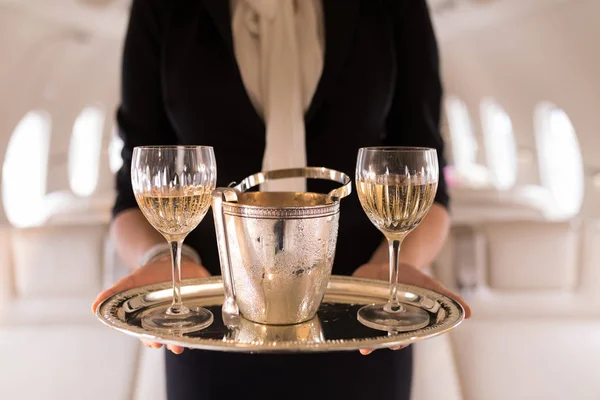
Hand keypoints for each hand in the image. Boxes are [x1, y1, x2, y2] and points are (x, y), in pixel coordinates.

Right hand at [92, 259, 210, 354]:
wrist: (169, 259)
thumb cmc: (148, 276)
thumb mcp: (131, 282)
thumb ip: (115, 293)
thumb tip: (94, 306)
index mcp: (152, 318)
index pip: (151, 335)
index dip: (153, 340)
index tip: (155, 343)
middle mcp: (170, 318)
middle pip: (171, 336)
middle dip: (173, 343)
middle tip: (175, 346)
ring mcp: (187, 311)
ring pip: (188, 329)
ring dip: (189, 336)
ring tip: (189, 340)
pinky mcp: (202, 301)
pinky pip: (206, 313)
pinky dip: (207, 318)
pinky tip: (207, 323)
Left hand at [352, 263, 471, 354]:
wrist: (392, 259)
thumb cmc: (412, 277)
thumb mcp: (430, 285)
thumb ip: (448, 299)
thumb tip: (470, 313)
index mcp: (404, 319)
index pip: (403, 335)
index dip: (399, 341)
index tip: (397, 343)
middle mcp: (386, 318)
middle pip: (383, 335)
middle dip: (380, 341)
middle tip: (373, 345)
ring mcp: (371, 310)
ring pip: (367, 327)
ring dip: (365, 335)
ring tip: (364, 343)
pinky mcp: (357, 300)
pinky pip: (352, 311)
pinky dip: (349, 317)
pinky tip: (345, 319)